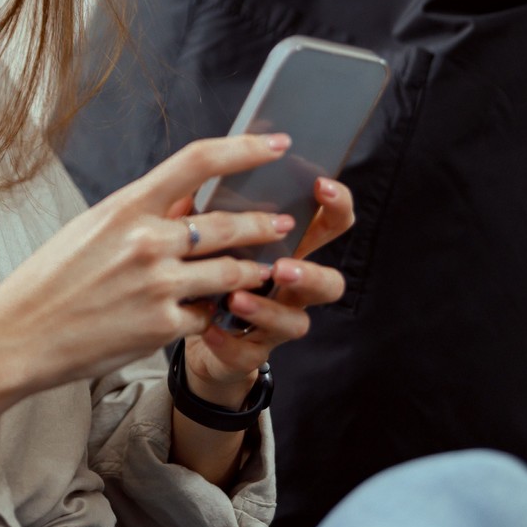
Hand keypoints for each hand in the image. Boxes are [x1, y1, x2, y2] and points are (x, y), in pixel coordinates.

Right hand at [0, 133, 301, 392]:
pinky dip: (209, 311)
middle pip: (227, 223)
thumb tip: (186, 200)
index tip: (275, 146)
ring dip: (252, 270)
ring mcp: (158, 285)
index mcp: (126, 206)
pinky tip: (207, 310)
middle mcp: (147, 241)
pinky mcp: (162, 327)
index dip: (245, 150)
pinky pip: (206, 314)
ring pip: (230, 271)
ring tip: (263, 268)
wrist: (20, 335)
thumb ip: (140, 214)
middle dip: (263, 223)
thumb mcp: (92, 228)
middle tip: (281, 222)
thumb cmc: (51, 279)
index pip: (198, 162)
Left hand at [177, 175, 355, 404]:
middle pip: (329, 282)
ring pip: (296, 322)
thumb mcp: (212, 231)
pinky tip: (208, 328)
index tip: (320, 185)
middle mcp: (291, 286)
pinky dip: (228, 342)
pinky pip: (248, 353)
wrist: (190, 325)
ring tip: (236, 298)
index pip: (330, 224)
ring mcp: (275, 321)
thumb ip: (212, 205)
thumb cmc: (208, 265)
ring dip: (268, 310)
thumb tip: (199, 172)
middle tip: (282, 266)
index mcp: (288, 248)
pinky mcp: (250, 351)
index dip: (336, 205)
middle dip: (312, 275)